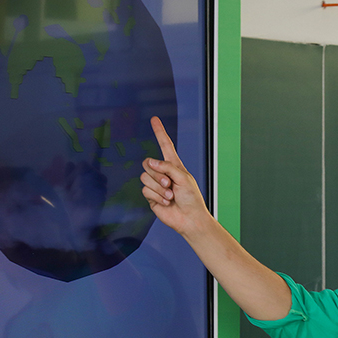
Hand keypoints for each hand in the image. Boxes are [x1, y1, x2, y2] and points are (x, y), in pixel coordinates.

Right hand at [140, 116, 208, 237]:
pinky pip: (145, 190)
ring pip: (145, 177)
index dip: (160, 132)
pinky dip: (156, 196)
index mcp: (174, 165)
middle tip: (170, 184)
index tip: (154, 119)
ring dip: (159, 188)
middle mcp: (163, 173)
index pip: (165, 145)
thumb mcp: (184, 178)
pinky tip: (166, 202)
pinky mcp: (151, 196)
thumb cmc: (192, 198)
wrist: (189, 218)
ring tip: (170, 195)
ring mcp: (156, 184)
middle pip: (148, 163)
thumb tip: (150, 162)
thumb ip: (167, 167)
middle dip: (158, 174)